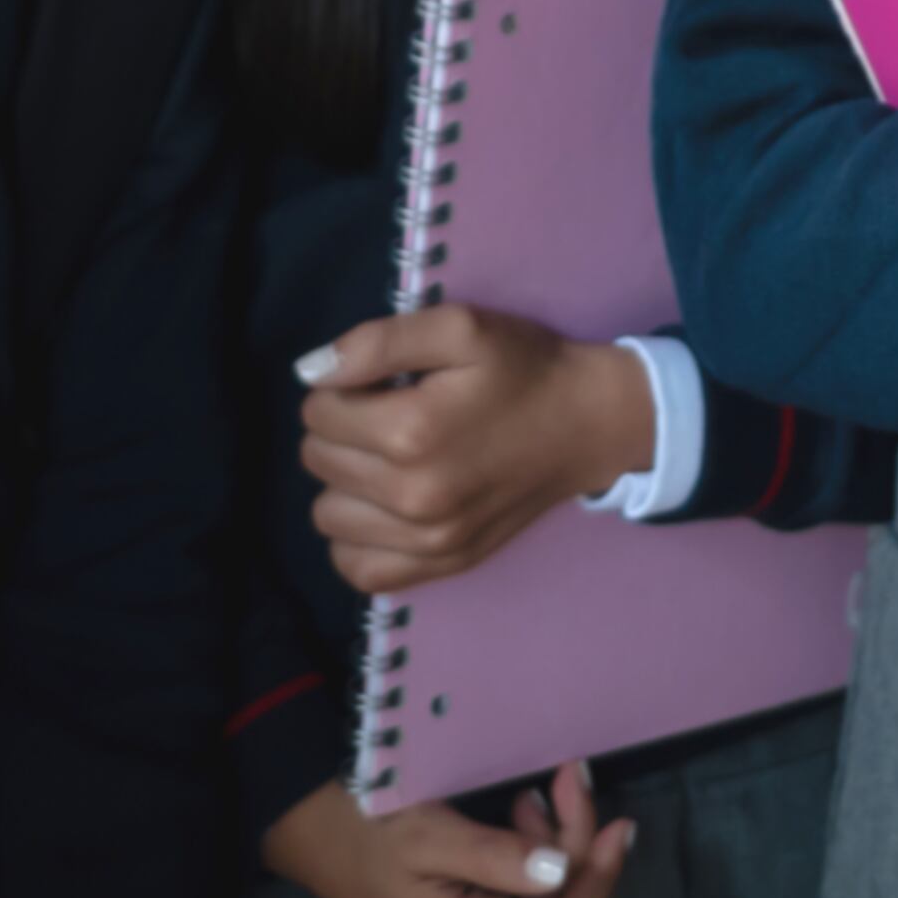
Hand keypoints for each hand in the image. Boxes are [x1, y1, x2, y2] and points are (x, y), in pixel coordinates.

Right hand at [260, 764, 633, 897]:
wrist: (306, 833)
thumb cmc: (363, 823)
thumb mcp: (431, 830)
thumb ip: (498, 856)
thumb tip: (561, 869)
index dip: (601, 875)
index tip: (617, 818)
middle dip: (575, 847)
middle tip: (564, 779)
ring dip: (553, 848)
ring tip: (532, 794)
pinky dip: (529, 860)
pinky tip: (517, 818)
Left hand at [296, 309, 656, 595]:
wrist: (588, 423)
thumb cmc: (523, 369)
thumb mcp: (459, 328)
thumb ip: (376, 343)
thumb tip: (309, 373)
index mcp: (411, 432)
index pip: (318, 411)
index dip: (343, 386)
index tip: (384, 383)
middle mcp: (413, 496)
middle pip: (318, 461)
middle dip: (342, 430)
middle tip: (391, 414)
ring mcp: (428, 541)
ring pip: (328, 515)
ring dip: (346, 483)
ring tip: (389, 459)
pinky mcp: (443, 565)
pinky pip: (358, 570)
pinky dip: (358, 539)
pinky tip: (383, 508)